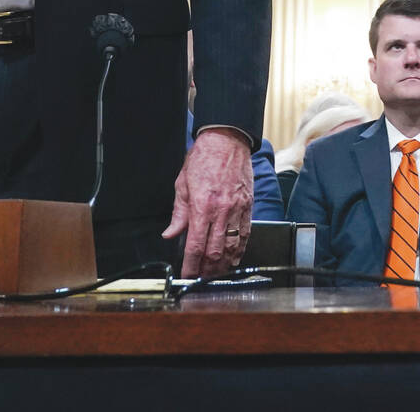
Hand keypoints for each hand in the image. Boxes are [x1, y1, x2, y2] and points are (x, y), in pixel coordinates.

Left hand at [162, 127, 253, 278]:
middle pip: (215, 251)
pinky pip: (245, 234)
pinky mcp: (249, 206)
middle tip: (201, 280)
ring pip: (232, 246)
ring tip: (217, 275)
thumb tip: (170, 234)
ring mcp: (237, 209)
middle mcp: (221, 210)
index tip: (187, 275)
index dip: (190, 265)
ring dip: (224, 265)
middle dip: (207, 270)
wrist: (228, 140)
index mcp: (201, 206)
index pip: (195, 245)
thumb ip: (178, 213)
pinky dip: (240, 250)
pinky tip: (235, 259)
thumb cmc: (204, 158)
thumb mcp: (182, 183)